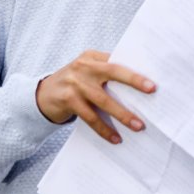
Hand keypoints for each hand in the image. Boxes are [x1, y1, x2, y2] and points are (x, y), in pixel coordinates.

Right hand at [35, 50, 154, 143]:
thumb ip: (105, 74)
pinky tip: (115, 138)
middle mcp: (84, 66)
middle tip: (151, 90)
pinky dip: (104, 129)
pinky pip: (91, 117)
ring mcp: (75, 83)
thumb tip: (138, 88)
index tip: (152, 76)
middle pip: (113, 72)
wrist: (42, 95)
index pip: (117, 60)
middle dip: (134, 80)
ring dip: (122, 114)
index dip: (135, 68)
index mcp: (92, 56)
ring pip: (104, 99)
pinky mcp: (68, 100)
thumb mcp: (86, 72)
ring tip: (138, 125)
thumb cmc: (73, 84)